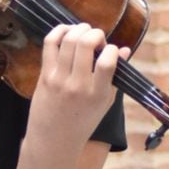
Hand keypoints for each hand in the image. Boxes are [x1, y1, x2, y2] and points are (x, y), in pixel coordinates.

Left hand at [27, 22, 127, 147]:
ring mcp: (59, 79)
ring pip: (68, 40)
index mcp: (97, 94)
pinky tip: (67, 31)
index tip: (111, 51)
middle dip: (95, 33)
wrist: (53, 140)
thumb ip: (115, 77)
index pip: (107, 62)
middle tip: (97, 38)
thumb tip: (124, 50)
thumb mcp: (105, 103)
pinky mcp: (44, 76)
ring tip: (84, 32)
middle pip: (85, 44)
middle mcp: (78, 85)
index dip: (112, 49)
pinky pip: (50, 44)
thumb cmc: (83, 122)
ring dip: (79, 29)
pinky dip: (60, 31)